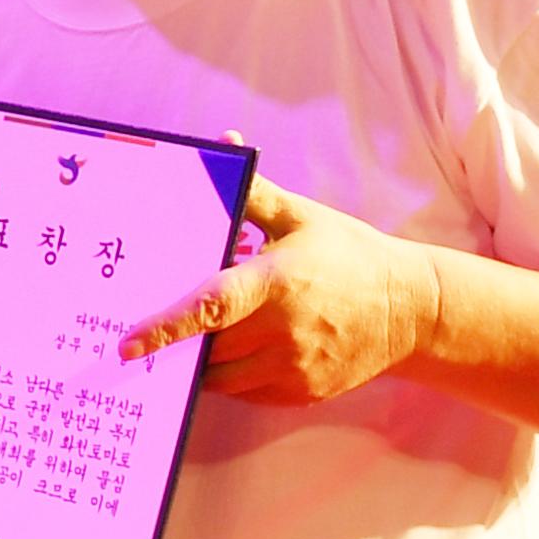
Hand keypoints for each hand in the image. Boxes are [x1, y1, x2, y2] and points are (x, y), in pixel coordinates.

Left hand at [116, 171, 433, 404]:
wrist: (410, 309)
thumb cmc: (347, 255)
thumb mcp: (301, 217)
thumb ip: (253, 191)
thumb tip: (223, 144)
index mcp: (277, 282)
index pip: (210, 308)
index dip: (165, 328)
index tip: (127, 344)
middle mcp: (284, 331)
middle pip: (208, 347)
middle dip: (181, 340)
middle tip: (151, 333)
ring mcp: (294, 368)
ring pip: (223, 377)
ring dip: (204, 360)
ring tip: (197, 337)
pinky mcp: (302, 393)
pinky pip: (247, 391)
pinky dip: (233, 375)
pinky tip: (238, 348)